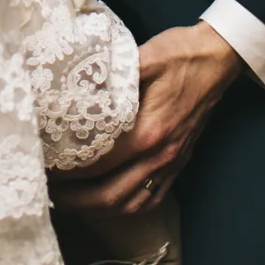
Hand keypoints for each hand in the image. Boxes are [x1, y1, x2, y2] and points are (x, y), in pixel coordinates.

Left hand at [49, 22, 241, 215]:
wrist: (219, 58)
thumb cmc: (181, 53)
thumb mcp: (143, 56)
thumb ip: (110, 75)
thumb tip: (73, 87)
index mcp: (150, 131)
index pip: (99, 164)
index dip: (68, 172)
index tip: (45, 167)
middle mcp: (160, 155)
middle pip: (110, 196)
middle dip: (74, 201)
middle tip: (47, 191)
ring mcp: (171, 163)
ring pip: (129, 204)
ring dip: (96, 210)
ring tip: (68, 202)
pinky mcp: (178, 163)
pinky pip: (150, 200)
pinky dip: (124, 209)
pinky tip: (106, 204)